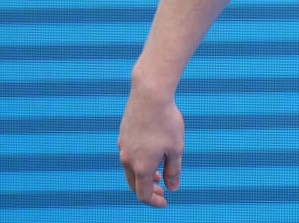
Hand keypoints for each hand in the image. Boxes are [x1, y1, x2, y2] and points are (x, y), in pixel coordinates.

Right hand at [118, 86, 183, 207]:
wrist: (150, 95)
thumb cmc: (167, 122)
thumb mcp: (176, 148)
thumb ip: (173, 170)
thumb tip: (172, 188)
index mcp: (141, 167)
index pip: (143, 194)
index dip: (154, 202)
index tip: (165, 202)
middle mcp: (127, 160)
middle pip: (134, 184)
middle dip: (148, 190)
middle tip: (162, 189)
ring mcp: (123, 147)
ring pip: (130, 169)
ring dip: (143, 175)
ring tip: (158, 172)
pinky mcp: (123, 135)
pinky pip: (128, 154)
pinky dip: (138, 161)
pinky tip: (150, 152)